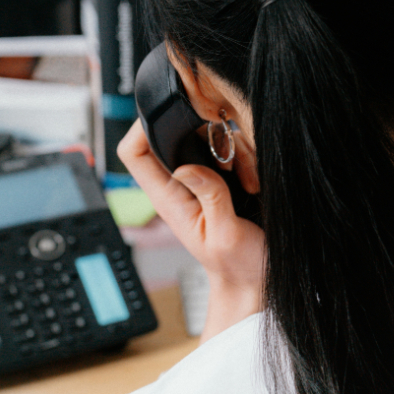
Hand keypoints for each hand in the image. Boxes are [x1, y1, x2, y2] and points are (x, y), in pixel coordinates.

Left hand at [117, 121, 265, 340]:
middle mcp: (184, 185)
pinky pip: (236, 150)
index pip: (134, 154)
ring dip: (236, 151)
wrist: (258, 278)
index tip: (170, 116)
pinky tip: (255, 184)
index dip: (142, 128)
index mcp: (170, 200)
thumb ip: (209, 197)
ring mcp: (206, 180)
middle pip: (178, 134)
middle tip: (229, 159)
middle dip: (207, 134)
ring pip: (212, 138)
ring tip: (248, 183)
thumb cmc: (238, 266)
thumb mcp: (224, 235)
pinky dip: (250, 158)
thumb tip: (184, 167)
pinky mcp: (229, 178)